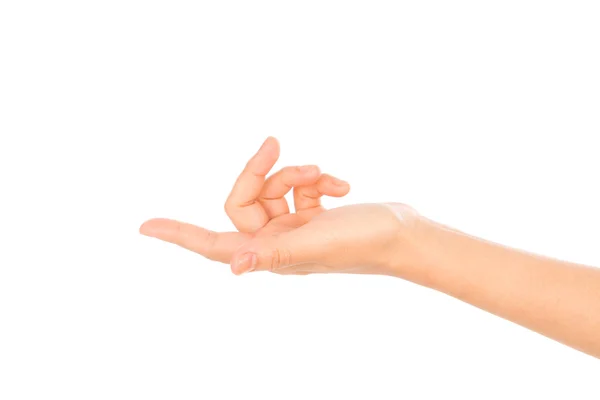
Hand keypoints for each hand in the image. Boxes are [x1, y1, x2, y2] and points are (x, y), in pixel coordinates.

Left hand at [139, 137, 420, 276]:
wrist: (401, 233)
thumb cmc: (363, 242)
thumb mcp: (314, 244)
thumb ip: (272, 252)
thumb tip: (233, 266)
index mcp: (268, 253)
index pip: (212, 244)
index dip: (179, 234)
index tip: (145, 226)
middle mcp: (276, 242)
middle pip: (247, 197)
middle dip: (265, 171)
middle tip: (273, 143)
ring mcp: (293, 227)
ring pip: (275, 186)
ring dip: (298, 173)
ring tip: (325, 176)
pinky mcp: (311, 213)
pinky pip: (300, 185)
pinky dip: (318, 178)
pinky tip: (340, 185)